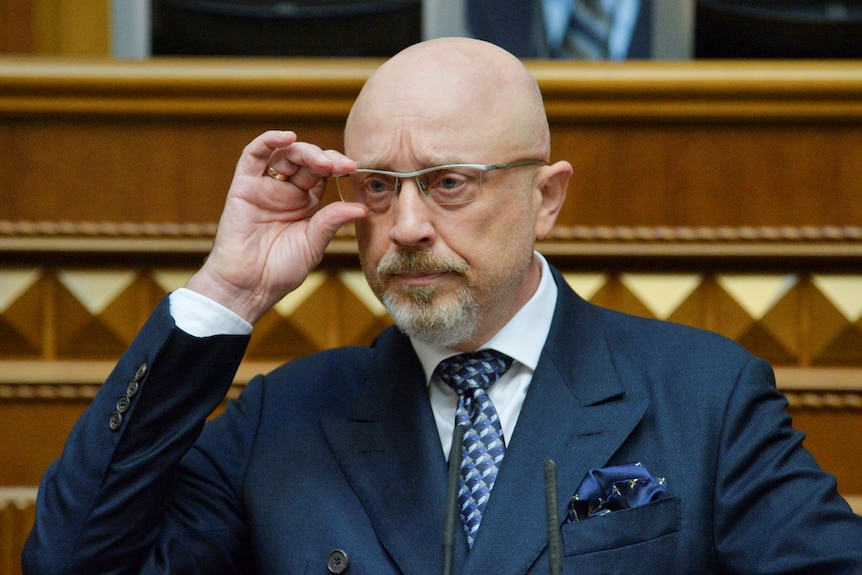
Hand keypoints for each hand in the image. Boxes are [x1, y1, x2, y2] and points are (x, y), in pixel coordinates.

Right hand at [185, 130, 366, 322]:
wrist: (249, 287)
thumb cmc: (280, 271)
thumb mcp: (314, 245)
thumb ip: (332, 222)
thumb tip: (362, 207)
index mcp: (306, 204)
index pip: (323, 174)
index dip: (338, 167)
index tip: (353, 169)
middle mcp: (286, 191)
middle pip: (307, 161)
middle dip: (326, 158)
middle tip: (342, 166)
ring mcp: (265, 187)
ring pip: (285, 154)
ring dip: (305, 151)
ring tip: (322, 161)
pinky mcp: (244, 186)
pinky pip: (254, 155)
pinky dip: (269, 141)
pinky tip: (288, 137)